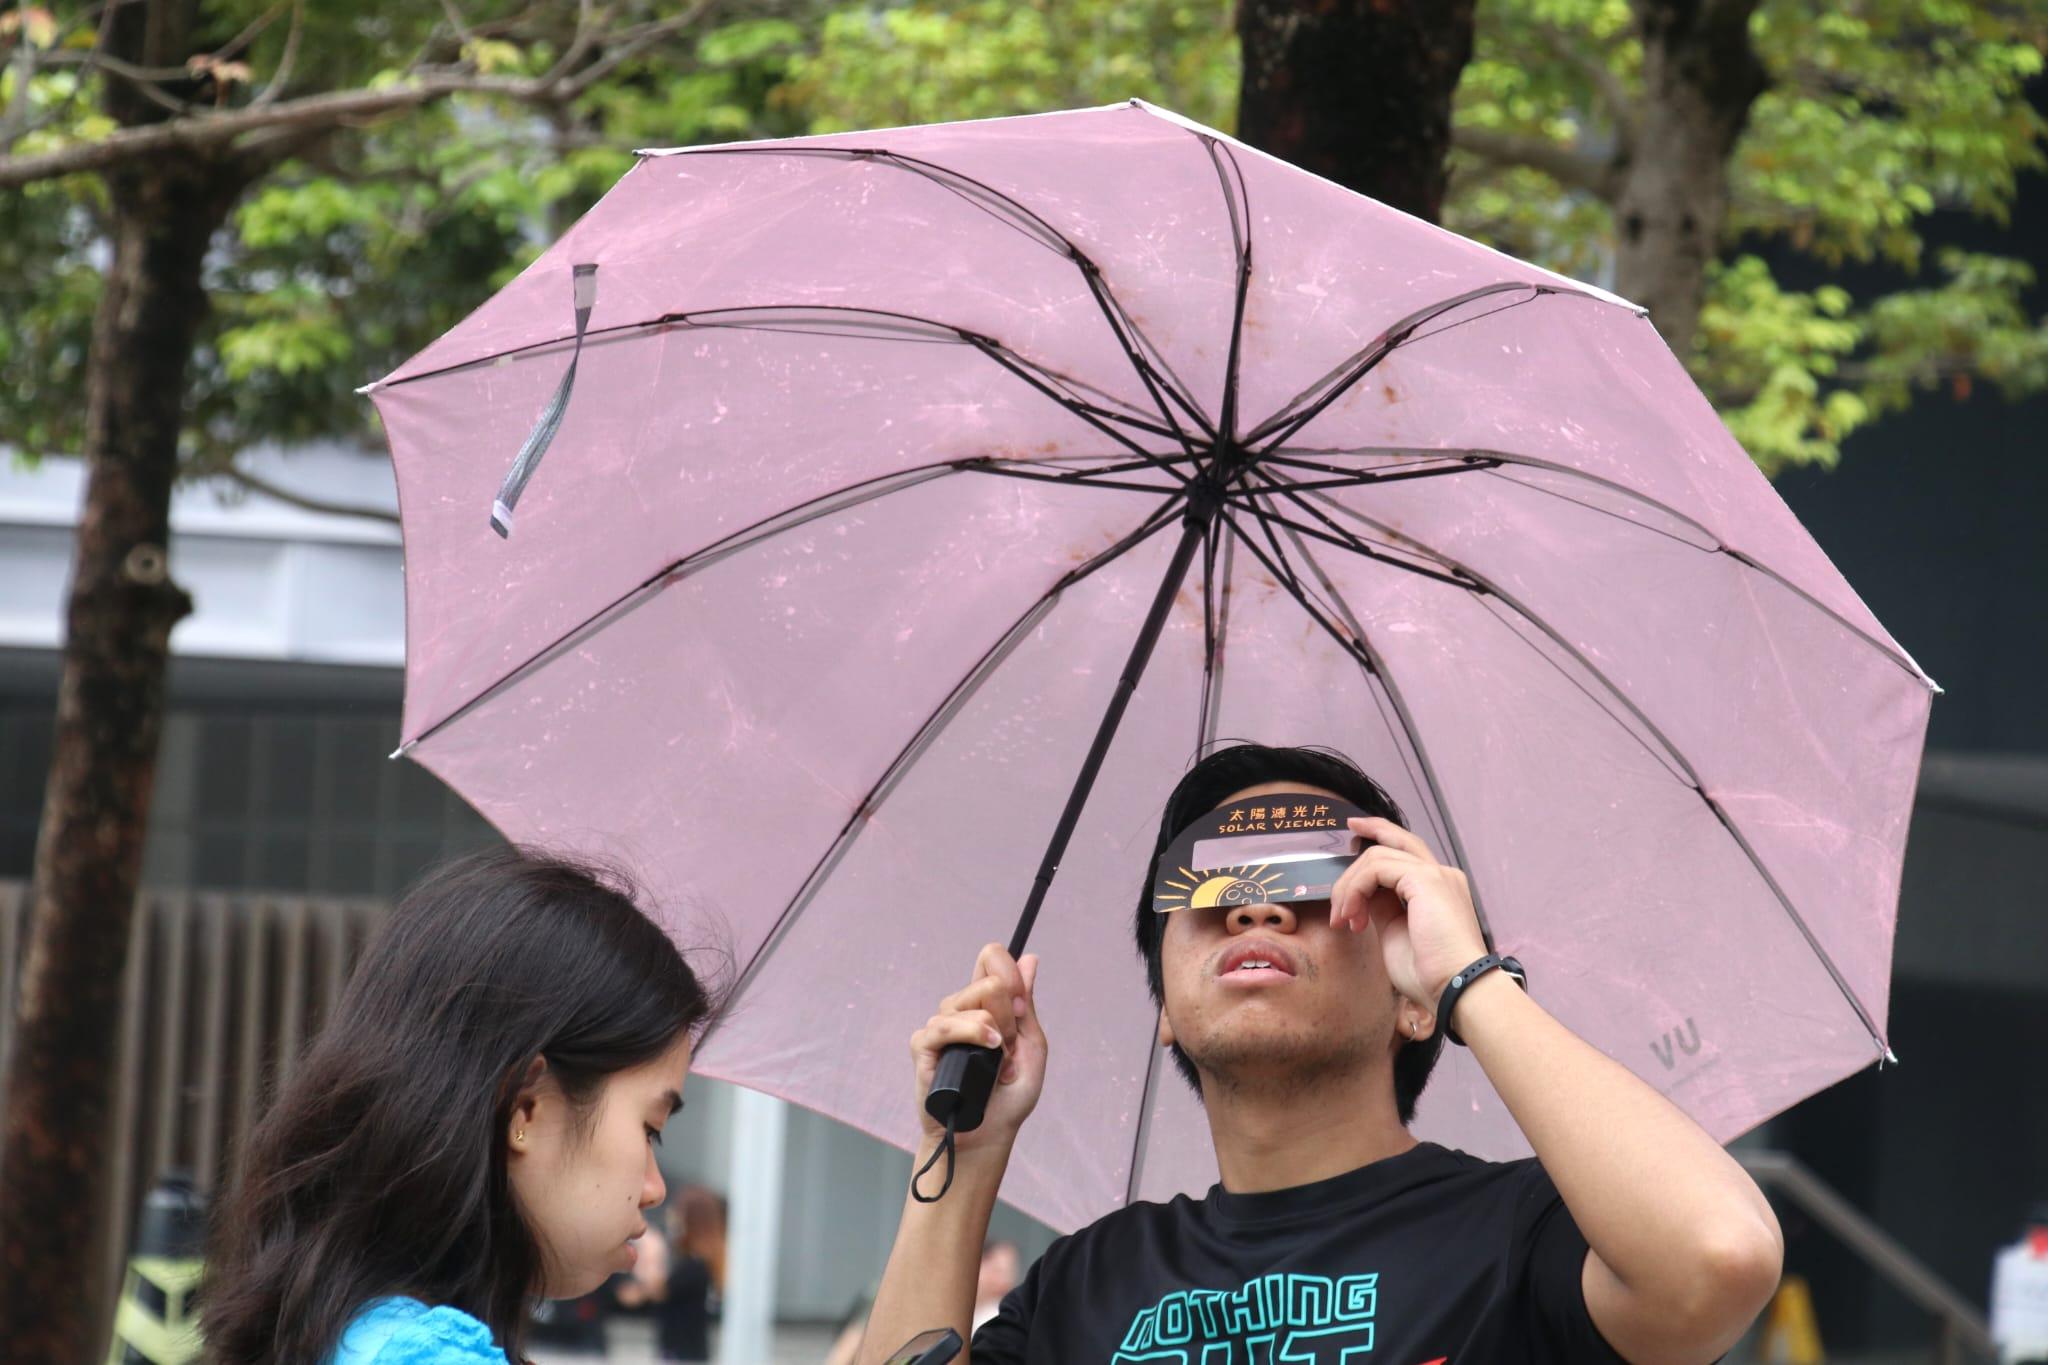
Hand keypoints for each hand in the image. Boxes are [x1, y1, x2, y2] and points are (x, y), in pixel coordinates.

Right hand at [909, 943, 1046, 1151]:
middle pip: (989, 981)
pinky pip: (943, 1026)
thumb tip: (1030, 959)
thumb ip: (1025, 1002)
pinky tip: (988, 1047)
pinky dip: (969, 1033)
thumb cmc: (1009, 1094)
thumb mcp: (1030, 1044)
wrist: (988, 1133)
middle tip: (1008, 1049)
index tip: (1021, 1007)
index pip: (991, 959)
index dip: (1010, 975)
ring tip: (998, 1060)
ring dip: (993, 1032)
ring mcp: (941, 1026)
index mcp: (986, 1004)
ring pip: (968, 1003)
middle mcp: (961, 1009)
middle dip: (1008, 1017)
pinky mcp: (923, 1046)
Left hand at [1329, 817, 1488, 1011]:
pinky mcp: (1425, 879)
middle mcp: (1441, 875)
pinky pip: (1376, 868)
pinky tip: (1351, 916)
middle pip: (1398, 839)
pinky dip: (1355, 890)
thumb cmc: (1430, 974)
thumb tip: (1364, 896)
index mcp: (1439, 888)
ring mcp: (1435, 874)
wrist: (1456, 989)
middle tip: (1345, 838)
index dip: (1380, 837)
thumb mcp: (1397, 933)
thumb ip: (1383, 908)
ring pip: (1377, 856)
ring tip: (1342, 920)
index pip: (1406, 852)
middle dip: (1368, 831)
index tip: (1354, 835)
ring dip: (1349, 887)